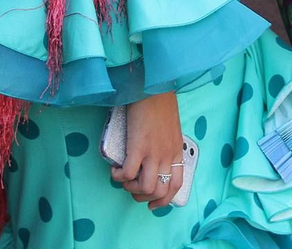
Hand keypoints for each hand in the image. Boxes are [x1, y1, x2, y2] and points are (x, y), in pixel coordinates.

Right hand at [112, 92, 183, 208]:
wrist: (153, 86)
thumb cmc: (160, 103)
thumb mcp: (170, 128)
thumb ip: (165, 144)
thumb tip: (153, 157)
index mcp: (176, 151)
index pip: (176, 185)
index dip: (163, 201)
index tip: (152, 204)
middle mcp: (167, 155)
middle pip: (160, 192)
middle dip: (143, 198)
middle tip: (132, 189)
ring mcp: (154, 152)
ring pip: (146, 188)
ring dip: (131, 189)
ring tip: (122, 178)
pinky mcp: (138, 146)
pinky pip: (128, 174)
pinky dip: (119, 177)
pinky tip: (114, 169)